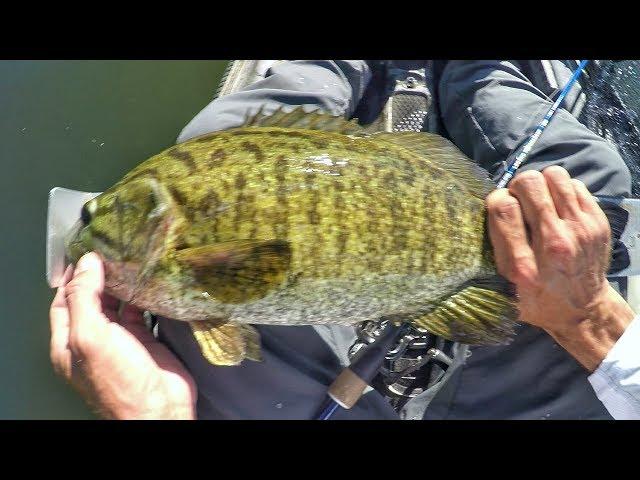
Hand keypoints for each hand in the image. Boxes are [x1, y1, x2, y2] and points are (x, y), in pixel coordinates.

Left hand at [50, 252, 196, 418]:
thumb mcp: (91, 335)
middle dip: (99, 277)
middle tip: (112, 252)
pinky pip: (140, 313)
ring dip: (122, 285)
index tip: (86, 252)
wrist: (159, 407)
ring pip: (116, 305)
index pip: (63, 301)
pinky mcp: (144, 341)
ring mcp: (119, 341)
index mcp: (68, 342)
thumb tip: (86, 263)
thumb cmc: (119, 380)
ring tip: (131, 261)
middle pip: (91, 300)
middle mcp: (92, 340)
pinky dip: (143, 297)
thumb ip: (85, 297)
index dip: (72, 277)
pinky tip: (148, 283)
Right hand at [486, 166, 634, 370]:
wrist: (583, 310)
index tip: (498, 208)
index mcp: (523, 265)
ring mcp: (580, 230)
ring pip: (554, 175)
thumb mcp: (502, 289)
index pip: (502, 207)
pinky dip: (562, 191)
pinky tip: (557, 208)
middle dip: (518, 187)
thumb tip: (481, 210)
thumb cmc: (537, 300)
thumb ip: (491, 253)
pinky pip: (575, 184)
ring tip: (539, 200)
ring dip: (542, 184)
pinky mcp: (597, 223)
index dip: (496, 199)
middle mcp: (554, 244)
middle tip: (519, 202)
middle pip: (529, 183)